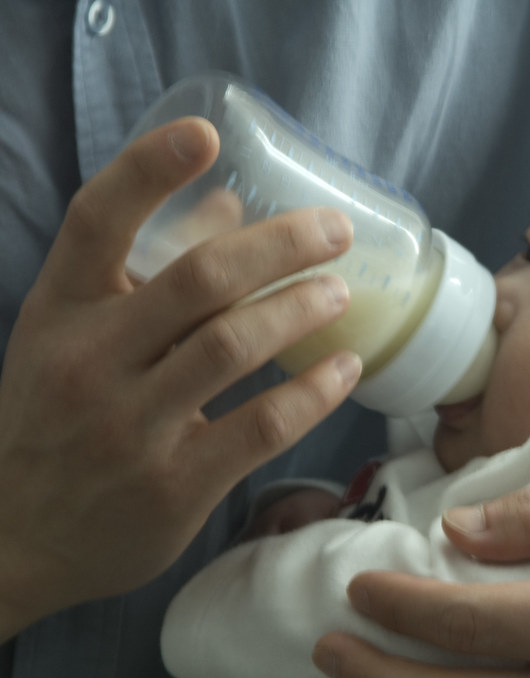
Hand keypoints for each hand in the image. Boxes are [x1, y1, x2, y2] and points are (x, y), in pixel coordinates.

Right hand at [0, 117, 361, 639]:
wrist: (16, 538)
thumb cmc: (56, 420)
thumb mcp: (78, 337)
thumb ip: (149, 270)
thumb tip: (229, 204)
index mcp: (60, 311)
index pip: (98, 219)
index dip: (149, 169)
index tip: (206, 135)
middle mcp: (90, 360)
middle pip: (199, 278)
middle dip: (280, 245)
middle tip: (335, 231)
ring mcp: (130, 426)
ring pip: (235, 345)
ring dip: (302, 310)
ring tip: (341, 293)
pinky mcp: (174, 485)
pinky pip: (262, 425)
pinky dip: (314, 392)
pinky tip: (346, 369)